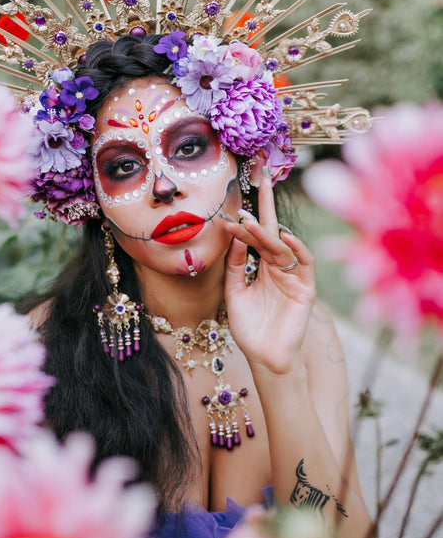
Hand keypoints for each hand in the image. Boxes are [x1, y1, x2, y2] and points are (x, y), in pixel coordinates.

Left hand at [223, 173, 315, 375]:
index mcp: (263, 267)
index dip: (247, 219)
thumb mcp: (234, 292)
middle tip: (259, 180)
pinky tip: (284, 237)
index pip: (258, 235)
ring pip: (282, 246)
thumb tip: (236, 234)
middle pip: (273, 231)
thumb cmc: (250, 328)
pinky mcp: (306, 289)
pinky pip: (304, 263)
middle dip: (266, 206)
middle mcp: (280, 267)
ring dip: (267, 231)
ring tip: (251, 219)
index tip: (230, 208)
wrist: (264, 358)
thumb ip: (235, 265)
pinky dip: (297, 248)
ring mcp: (294, 277)